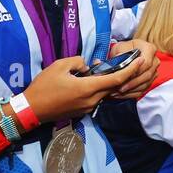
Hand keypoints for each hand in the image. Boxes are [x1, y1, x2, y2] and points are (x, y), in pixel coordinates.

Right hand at [21, 55, 142, 123]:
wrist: (31, 110)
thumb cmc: (43, 87)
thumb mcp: (59, 66)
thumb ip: (78, 61)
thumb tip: (88, 66)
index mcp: (88, 88)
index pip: (117, 79)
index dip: (131, 70)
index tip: (141, 61)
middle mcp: (92, 100)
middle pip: (114, 87)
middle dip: (124, 74)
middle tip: (129, 62)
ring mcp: (88, 108)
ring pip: (105, 92)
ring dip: (109, 81)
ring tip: (105, 68)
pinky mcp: (83, 111)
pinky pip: (97, 97)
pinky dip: (99, 88)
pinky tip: (92, 80)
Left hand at [103, 40, 158, 99]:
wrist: (126, 52)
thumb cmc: (123, 49)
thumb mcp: (119, 48)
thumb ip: (120, 55)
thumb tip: (118, 63)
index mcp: (150, 49)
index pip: (146, 63)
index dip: (135, 72)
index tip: (123, 76)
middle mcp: (155, 60)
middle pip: (147, 75)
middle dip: (132, 83)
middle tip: (120, 88)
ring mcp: (154, 71)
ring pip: (146, 84)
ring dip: (132, 90)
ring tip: (118, 92)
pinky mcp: (151, 80)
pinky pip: (144, 89)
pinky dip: (133, 93)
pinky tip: (122, 94)